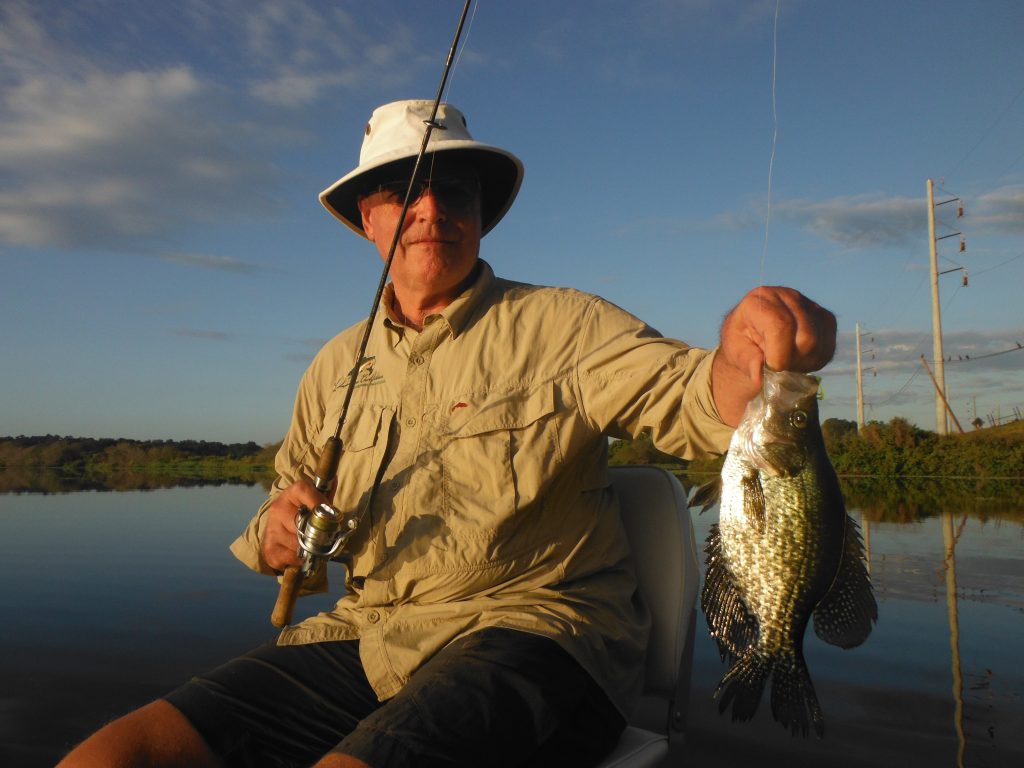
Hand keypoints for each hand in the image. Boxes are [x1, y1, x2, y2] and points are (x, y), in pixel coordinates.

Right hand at [261, 479, 327, 571]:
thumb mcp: (313, 503)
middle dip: (317, 532)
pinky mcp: (270, 548)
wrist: (276, 533)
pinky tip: (300, 553)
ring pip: (298, 542)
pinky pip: (292, 556)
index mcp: (290, 494)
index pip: (303, 490)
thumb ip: (324, 495)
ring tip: (312, 545)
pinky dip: (301, 558)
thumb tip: (334, 479)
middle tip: (325, 536)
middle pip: (302, 521)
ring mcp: (272, 529)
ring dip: (310, 548)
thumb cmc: (301, 515)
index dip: (318, 500)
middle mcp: (278, 509)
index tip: (330, 512)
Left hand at [713, 286, 835, 425]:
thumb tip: (759, 376)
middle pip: (806, 337)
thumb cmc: (742, 342)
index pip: (782, 326)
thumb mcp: (736, 351)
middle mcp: (789, 296)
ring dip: (802, 363)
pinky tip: (797, 359)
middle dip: (791, 361)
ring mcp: (810, 305)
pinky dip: (813, 362)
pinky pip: (828, 348)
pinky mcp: (825, 318)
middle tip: (776, 367)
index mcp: (761, 299)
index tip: (770, 368)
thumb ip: (747, 361)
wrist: (755, 335)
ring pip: (818, 344)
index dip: (779, 354)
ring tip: (785, 361)